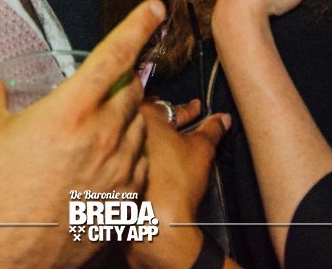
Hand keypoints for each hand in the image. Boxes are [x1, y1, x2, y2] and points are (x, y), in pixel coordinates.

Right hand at [0, 0, 165, 268]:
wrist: (7, 257)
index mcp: (71, 109)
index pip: (114, 55)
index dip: (137, 26)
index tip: (156, 8)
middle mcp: (103, 134)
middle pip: (131, 89)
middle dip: (124, 76)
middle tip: (109, 78)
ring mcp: (119, 169)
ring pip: (138, 125)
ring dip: (125, 115)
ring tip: (100, 122)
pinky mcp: (124, 199)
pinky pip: (139, 162)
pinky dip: (129, 151)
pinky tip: (108, 157)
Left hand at [125, 104, 230, 268]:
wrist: (156, 226)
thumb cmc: (174, 185)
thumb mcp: (201, 150)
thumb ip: (212, 130)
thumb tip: (223, 120)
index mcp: (139, 116)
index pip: (167, 105)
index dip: (186, 108)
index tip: (196, 108)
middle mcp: (118, 130)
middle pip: (147, 119)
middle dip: (166, 121)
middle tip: (184, 120)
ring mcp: (110, 153)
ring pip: (136, 140)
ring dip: (153, 140)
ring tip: (171, 144)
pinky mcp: (108, 175)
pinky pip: (128, 159)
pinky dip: (143, 159)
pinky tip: (157, 165)